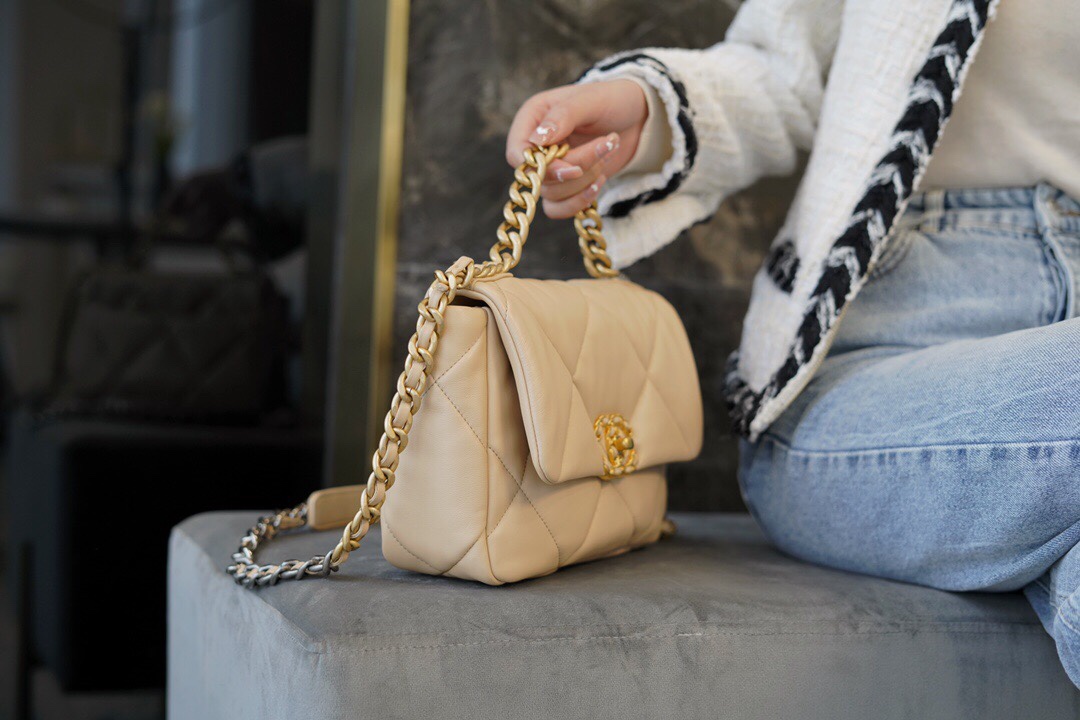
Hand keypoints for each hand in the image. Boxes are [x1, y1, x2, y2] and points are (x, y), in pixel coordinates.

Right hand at [506, 79, 647, 218]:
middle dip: (577, 167)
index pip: (517, 153)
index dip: (540, 167)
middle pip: (539, 178)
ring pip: (551, 195)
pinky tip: (599, 182)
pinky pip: (559, 209)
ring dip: (585, 180)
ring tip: (608, 151)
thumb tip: (537, 141)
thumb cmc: (612, 100)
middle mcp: (536, 145)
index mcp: (533, 118)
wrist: (637, 116)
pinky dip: (580, 201)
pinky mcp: (566, 185)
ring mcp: (550, 167)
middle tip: (606, 144)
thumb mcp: (590, 100)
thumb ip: (562, 117)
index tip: (572, 167)